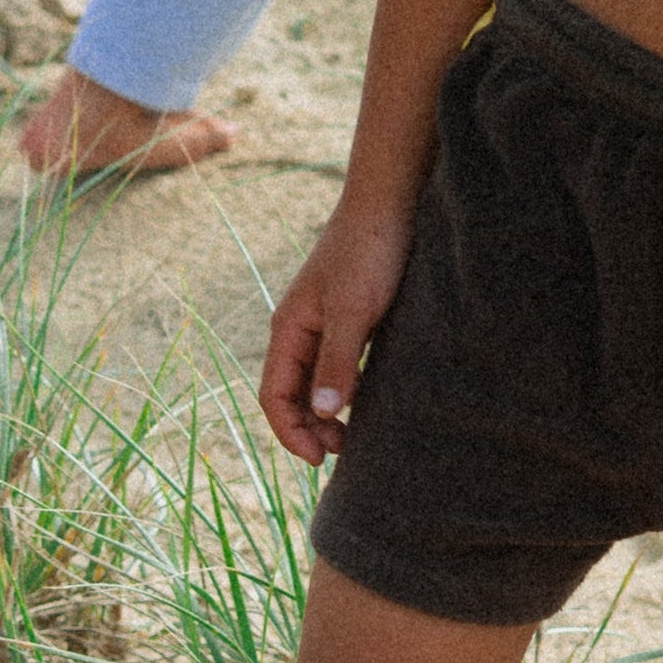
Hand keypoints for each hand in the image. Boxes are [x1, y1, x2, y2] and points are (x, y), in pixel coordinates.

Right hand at [260, 205, 414, 466]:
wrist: (389, 202)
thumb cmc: (370, 252)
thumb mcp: (355, 311)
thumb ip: (337, 361)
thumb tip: (322, 412)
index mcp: (288, 328)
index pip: (273, 395)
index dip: (290, 432)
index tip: (319, 459)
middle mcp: (299, 329)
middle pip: (289, 393)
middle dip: (308, 429)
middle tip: (342, 452)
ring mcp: (322, 324)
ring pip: (313, 382)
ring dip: (325, 413)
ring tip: (353, 435)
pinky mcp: (348, 318)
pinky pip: (336, 366)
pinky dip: (344, 391)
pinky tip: (368, 400)